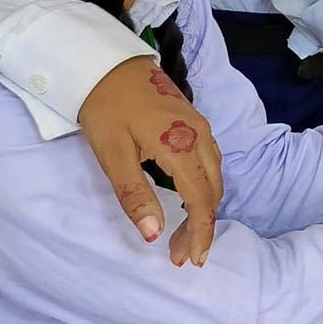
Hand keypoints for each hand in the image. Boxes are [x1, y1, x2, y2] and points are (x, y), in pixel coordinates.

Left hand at [78, 57, 224, 266]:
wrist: (108, 63)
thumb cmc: (106, 109)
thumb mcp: (113, 155)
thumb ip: (135, 195)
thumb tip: (153, 235)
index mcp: (181, 146)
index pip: (202, 200)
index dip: (200, 233)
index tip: (190, 260)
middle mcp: (200, 137)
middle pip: (215, 190)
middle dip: (203, 225)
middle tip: (181, 253)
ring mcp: (200, 126)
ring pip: (215, 175)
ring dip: (205, 206)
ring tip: (184, 232)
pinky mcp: (194, 121)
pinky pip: (211, 160)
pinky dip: (204, 186)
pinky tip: (188, 197)